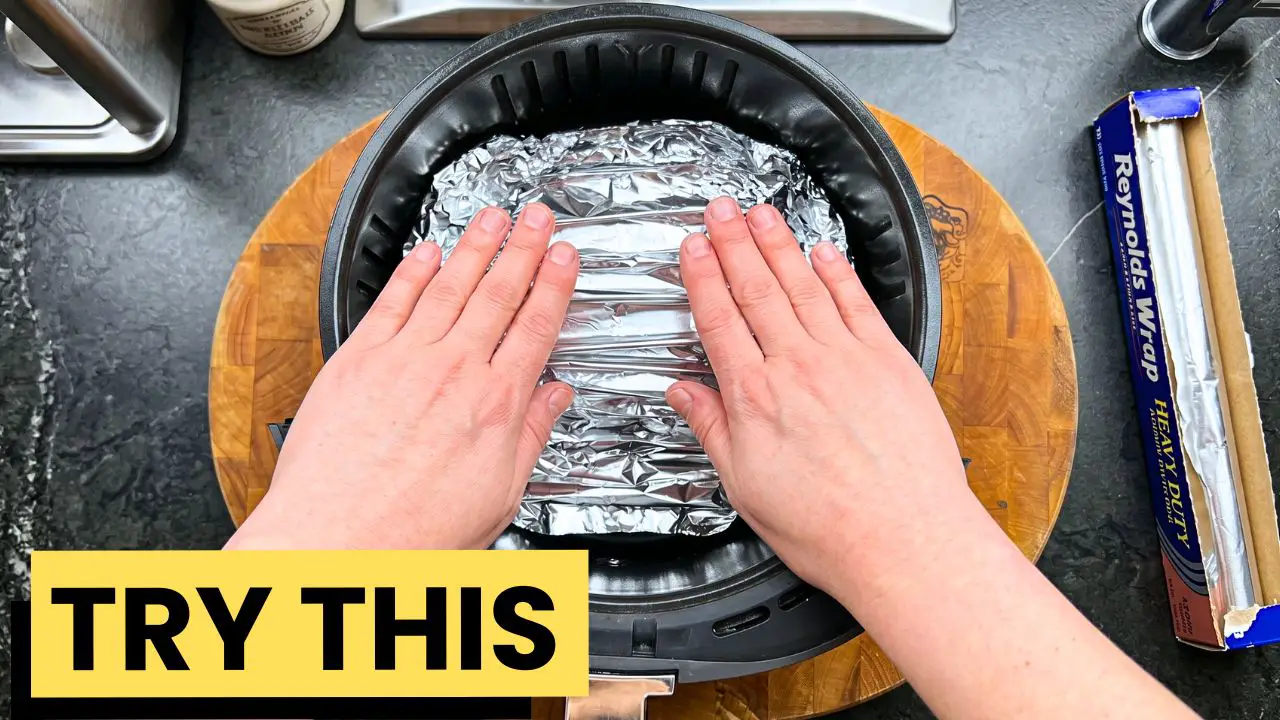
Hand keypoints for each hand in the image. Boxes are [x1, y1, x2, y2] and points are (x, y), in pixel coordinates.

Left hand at [226, 204, 578, 550]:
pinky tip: (427, 253)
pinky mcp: (358, 361)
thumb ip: (530, 436)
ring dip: (475, 246)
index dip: (553, 285)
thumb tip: (554, 400)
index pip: (534, 327)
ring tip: (492, 217)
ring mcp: (403, 360)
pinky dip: (412, 272)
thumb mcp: (499, 494)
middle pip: (497, 294)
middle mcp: (453, 371)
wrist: (338, 541)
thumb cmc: (413, 532)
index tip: (563, 258)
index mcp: (495, 405)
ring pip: (448, 287)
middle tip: (535, 217)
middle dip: (521, 248)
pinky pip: (392, 303)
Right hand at [665, 197, 967, 595]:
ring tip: (761, 213)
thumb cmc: (828, 526)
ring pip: (803, 286)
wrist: (903, 540)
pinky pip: (857, 304)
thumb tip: (684, 393)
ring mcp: (846, 359)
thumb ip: (713, 429)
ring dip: (779, 244)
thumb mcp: (746, 487)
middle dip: (734, 242)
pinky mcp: (889, 362)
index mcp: (755, 397)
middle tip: (719, 208)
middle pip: (757, 289)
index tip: (692, 248)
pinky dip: (838, 273)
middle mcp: (797, 367)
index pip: (720, 320)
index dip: (702, 277)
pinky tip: (824, 251)